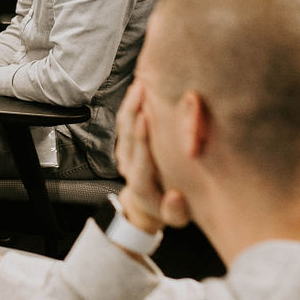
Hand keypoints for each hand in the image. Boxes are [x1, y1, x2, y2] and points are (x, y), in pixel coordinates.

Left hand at [114, 82, 190, 233]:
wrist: (146, 207)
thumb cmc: (167, 209)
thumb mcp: (176, 219)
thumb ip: (175, 211)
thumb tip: (174, 197)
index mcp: (141, 184)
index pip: (139, 158)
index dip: (141, 137)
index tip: (146, 117)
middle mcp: (128, 166)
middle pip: (127, 135)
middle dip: (134, 110)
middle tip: (144, 87)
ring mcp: (124, 153)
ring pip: (123, 125)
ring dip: (131, 102)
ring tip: (141, 81)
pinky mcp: (125, 143)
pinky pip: (125, 121)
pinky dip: (131, 103)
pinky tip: (141, 86)